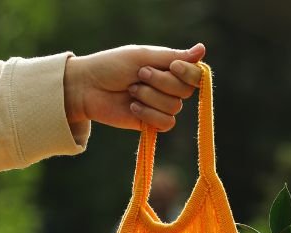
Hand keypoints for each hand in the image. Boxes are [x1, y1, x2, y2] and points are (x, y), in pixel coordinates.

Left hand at [63, 43, 205, 132]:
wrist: (87, 87)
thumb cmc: (112, 66)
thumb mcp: (143, 56)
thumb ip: (173, 56)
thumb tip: (203, 49)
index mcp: (168, 69)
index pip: (195, 75)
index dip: (188, 73)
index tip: (172, 66)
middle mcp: (168, 88)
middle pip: (185, 91)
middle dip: (161, 82)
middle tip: (139, 75)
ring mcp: (161, 106)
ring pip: (174, 107)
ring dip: (149, 97)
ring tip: (131, 91)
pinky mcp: (152, 123)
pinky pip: (166, 123)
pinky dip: (148, 114)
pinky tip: (132, 107)